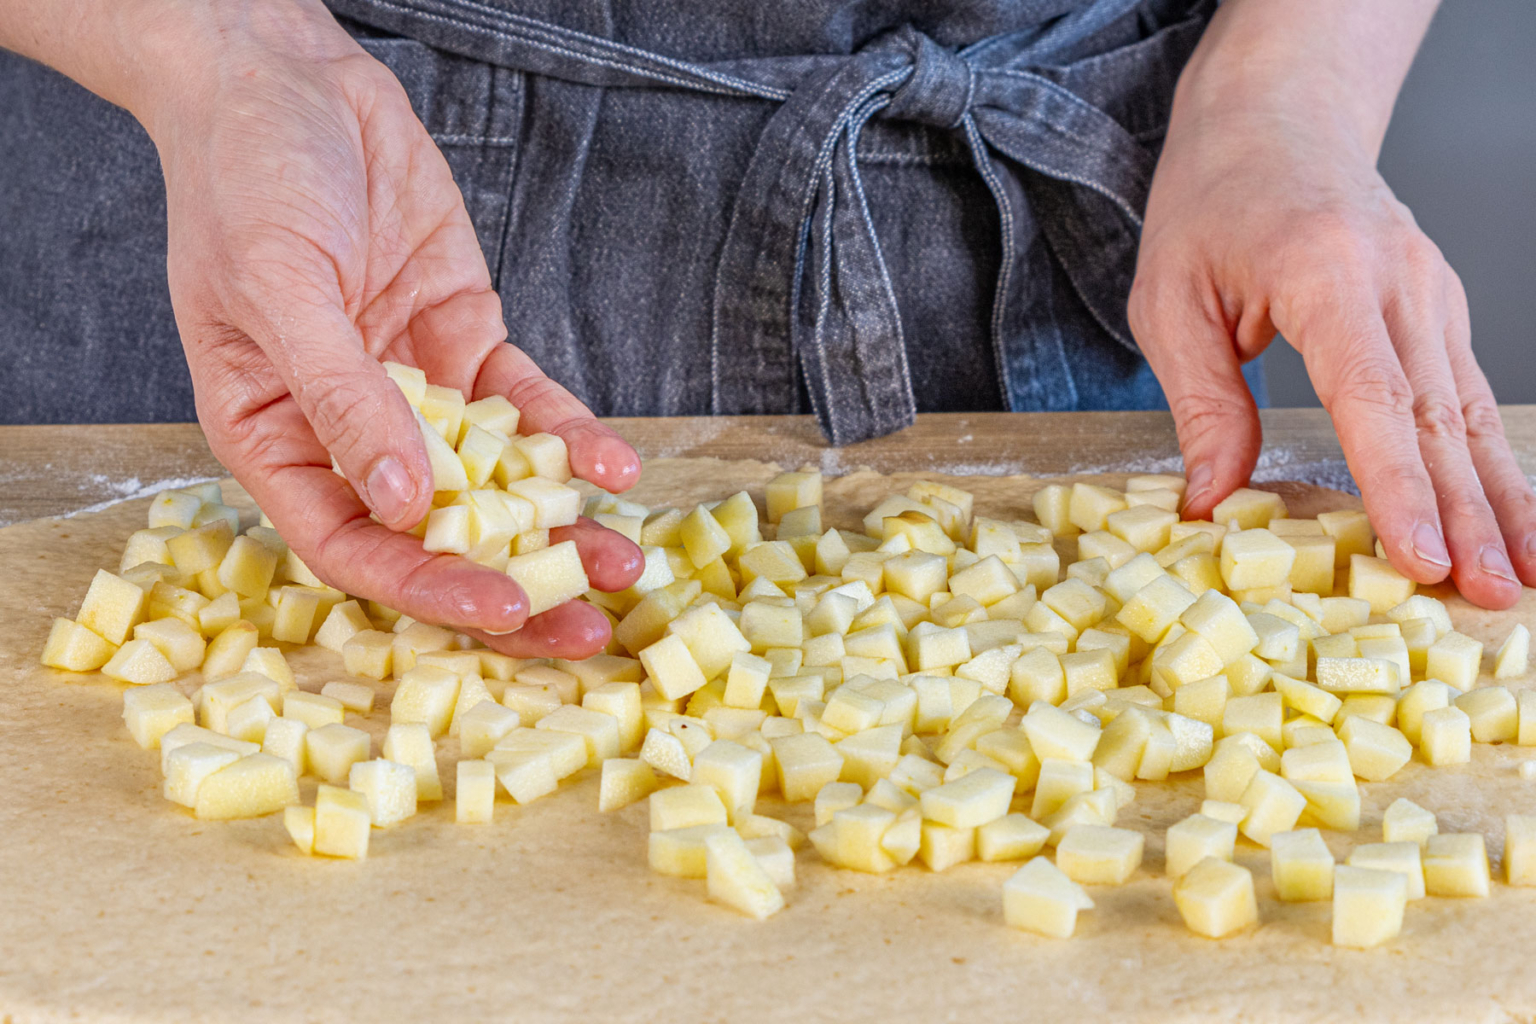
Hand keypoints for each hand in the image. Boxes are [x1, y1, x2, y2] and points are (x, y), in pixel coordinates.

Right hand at [145, 1, 641, 653]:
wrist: (287, 80)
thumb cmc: (244, 179)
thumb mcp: (279, 290)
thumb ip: (343, 399)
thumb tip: (407, 504)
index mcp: (277, 440)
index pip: (353, 546)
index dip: (426, 587)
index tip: (502, 609)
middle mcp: (350, 433)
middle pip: (437, 534)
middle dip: (513, 582)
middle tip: (586, 626)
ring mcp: (417, 392)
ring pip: (495, 481)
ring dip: (559, 525)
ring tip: (622, 560)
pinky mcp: (468, 343)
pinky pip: (528, 406)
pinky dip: (570, 437)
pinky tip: (614, 465)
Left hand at [1130, 96, 1534, 608]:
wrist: (1273, 119)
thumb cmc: (1210, 204)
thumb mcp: (1170, 301)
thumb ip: (1199, 403)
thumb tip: (1211, 504)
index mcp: (1326, 272)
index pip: (1373, 396)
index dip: (1399, 485)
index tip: (1423, 556)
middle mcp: (1399, 281)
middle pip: (1439, 416)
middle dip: (1469, 515)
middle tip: (1487, 596)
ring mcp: (1432, 290)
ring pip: (1470, 411)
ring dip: (1500, 499)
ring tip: (1520, 578)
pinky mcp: (1438, 307)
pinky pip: (1466, 395)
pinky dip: (1491, 461)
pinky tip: (1513, 518)